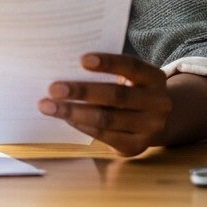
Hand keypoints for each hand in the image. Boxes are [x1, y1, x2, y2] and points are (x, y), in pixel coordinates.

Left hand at [38, 52, 172, 156]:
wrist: (154, 119)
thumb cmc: (130, 88)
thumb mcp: (129, 76)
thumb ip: (107, 70)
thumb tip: (66, 66)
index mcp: (155, 77)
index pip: (131, 66)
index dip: (108, 62)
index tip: (81, 59)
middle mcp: (158, 103)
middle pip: (116, 96)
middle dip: (82, 91)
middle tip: (53, 88)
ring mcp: (150, 128)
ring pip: (107, 119)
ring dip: (74, 112)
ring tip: (48, 106)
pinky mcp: (136, 147)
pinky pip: (105, 136)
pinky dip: (83, 126)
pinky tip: (66, 119)